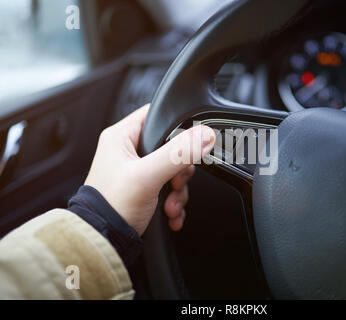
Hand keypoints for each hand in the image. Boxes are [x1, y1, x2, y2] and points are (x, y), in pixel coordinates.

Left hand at [84, 104, 215, 235]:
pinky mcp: (144, 189)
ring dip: (179, 191)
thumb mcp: (148, 176)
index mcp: (121, 137)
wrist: (103, 241)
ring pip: (174, 170)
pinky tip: (171, 214)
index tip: (189, 144)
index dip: (177, 127)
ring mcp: (137, 172)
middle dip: (180, 171)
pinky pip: (170, 188)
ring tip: (170, 205)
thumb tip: (205, 135)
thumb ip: (178, 153)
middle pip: (171, 147)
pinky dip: (175, 202)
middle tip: (175, 182)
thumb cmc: (110, 207)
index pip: (156, 116)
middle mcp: (129, 151)